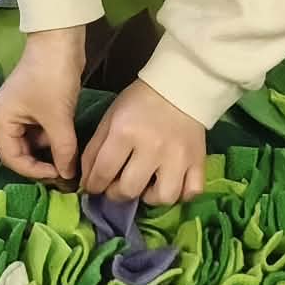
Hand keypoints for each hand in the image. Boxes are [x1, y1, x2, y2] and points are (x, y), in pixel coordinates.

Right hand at [0, 27, 83, 181]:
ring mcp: (18, 112)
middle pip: (19, 152)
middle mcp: (4, 118)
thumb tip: (69, 177)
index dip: (34, 171)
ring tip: (69, 160)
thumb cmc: (52, 78)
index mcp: (0, 120)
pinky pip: (39, 131)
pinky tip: (68, 144)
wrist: (60, 41)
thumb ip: (62, 150)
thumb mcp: (58, 117)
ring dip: (49, 151)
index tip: (59, 175)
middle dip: (41, 163)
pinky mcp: (33, 106)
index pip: (12, 158)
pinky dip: (52, 139)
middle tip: (64, 173)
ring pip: (32, 143)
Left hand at [81, 79, 206, 204]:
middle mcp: (152, 147)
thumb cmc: (138, 103)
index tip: (93, 187)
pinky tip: (169, 184)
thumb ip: (94, 150)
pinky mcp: (198, 161)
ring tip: (146, 186)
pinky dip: (181, 195)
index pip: (103, 172)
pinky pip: (192, 192)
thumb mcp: (110, 119)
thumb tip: (87, 182)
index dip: (93, 185)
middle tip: (117, 186)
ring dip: (150, 198)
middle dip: (117, 193)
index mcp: (125, 132)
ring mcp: (178, 157)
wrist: (177, 87)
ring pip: (163, 198)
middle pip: (130, 189)